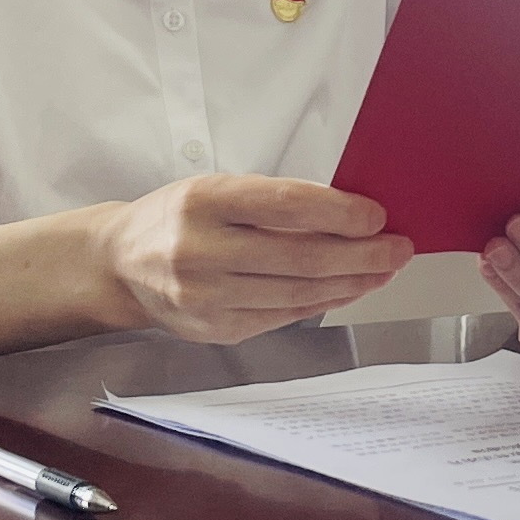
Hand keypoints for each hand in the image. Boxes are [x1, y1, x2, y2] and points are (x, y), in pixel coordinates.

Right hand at [96, 174, 410, 343]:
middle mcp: (200, 251)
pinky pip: (283, 316)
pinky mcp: (215, 330)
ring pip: (297, 293)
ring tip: (383, 269)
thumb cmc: (176, 218)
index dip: (338, 213)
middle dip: (360, 254)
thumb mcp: (214, 189)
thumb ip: (271, 200)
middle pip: (299, 257)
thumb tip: (347, 213)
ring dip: (351, 282)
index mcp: (202, 202)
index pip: (284, 205)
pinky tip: (346, 289)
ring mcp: (206, 297)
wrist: (122, 263)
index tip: (375, 216)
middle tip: (397, 248)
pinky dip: (323, 302)